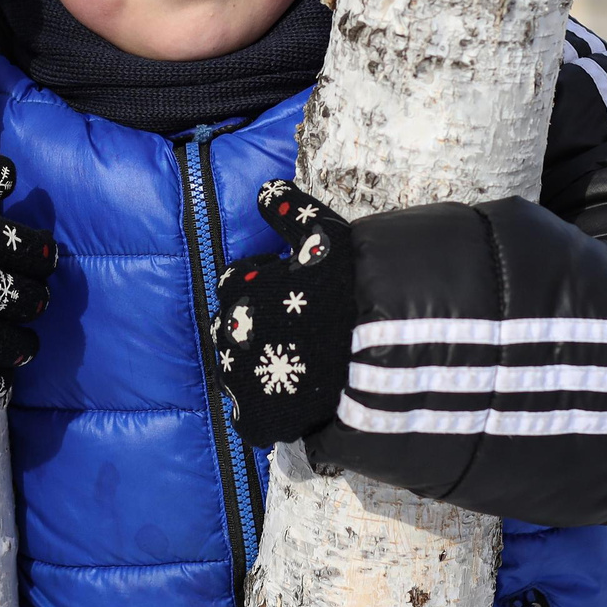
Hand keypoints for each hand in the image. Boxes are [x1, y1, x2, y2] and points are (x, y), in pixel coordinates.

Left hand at [210, 180, 354, 444]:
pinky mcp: (258, 418)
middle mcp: (232, 333)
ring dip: (258, 364)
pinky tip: (291, 399)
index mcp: (243, 290)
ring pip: (237, 370)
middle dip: (257, 324)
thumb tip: (264, 189)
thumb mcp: (324, 235)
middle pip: (233, 325)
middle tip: (295, 329)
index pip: (236, 282)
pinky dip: (264, 408)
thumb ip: (289, 211)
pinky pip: (249, 415)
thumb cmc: (350, 290)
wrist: (375, 354)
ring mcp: (242, 379)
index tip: (290, 290)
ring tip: (295, 365)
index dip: (263, 283)